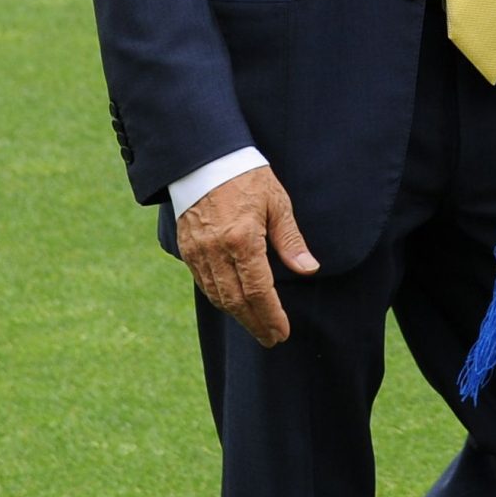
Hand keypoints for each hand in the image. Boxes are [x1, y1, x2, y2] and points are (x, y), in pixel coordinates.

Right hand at [176, 164, 318, 346]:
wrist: (205, 158)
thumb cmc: (247, 177)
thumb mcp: (277, 203)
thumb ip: (290, 240)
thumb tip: (309, 269)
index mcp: (242, 239)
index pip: (259, 291)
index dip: (271, 316)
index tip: (282, 332)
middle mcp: (216, 251)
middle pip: (237, 301)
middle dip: (255, 323)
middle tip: (271, 338)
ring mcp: (198, 252)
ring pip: (217, 296)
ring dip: (237, 315)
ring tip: (256, 326)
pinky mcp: (186, 249)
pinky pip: (203, 283)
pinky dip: (219, 298)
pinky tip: (233, 304)